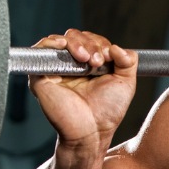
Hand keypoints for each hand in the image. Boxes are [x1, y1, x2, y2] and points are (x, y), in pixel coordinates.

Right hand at [28, 29, 137, 148]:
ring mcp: (56, 69)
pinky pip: (40, 49)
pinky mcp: (41, 75)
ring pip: (61, 40)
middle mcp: (72, 65)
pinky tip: (63, 45)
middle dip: (90, 44)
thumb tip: (118, 47)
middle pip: (76, 37)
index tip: (108, 58)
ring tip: (86, 59)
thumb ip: (128, 62)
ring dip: (76, 43)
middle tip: (97, 62)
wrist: (91, 131)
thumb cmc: (107, 112)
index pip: (92, 40)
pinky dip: (51, 42)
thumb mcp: (125, 83)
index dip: (101, 44)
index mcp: (90, 64)